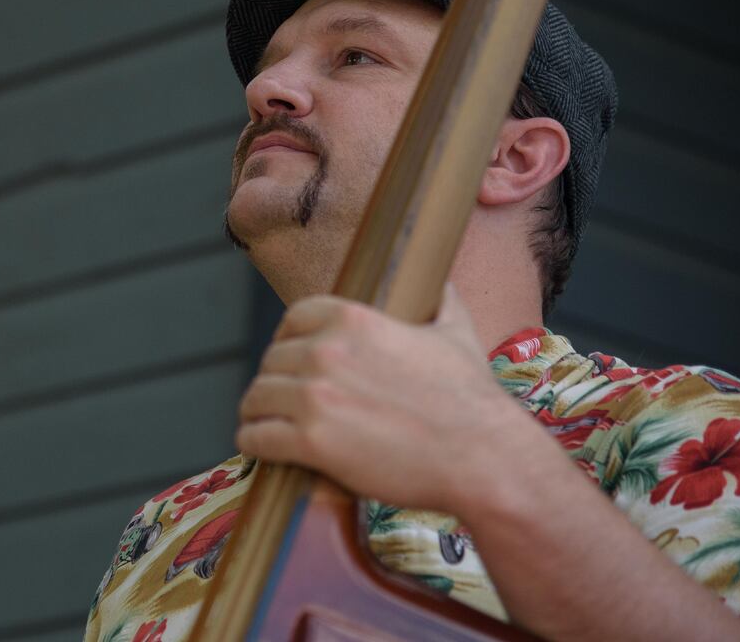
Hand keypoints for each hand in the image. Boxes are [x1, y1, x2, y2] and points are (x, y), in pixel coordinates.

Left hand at [236, 284, 535, 513]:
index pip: (293, 319)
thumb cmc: (471, 399)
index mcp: (353, 318)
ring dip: (259, 412)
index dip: (289, 341)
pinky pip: (257, 437)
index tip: (293, 361)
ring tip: (267, 425)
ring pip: (256, 398)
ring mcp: (316, 396)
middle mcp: (327, 351)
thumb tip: (440, 281)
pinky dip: (255, 444)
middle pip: (272, 360)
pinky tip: (264, 449)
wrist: (484, 458)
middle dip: (277, 382)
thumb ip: (439, 299)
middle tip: (285, 403)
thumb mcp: (455, 332)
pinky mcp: (311, 441)